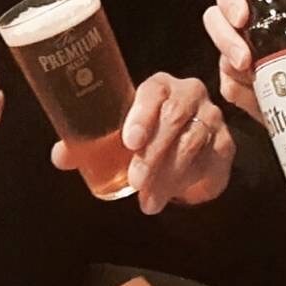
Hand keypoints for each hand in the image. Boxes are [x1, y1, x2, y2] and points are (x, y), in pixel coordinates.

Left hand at [52, 74, 233, 214]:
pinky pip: (209, 160)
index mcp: (160, 85)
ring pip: (192, 142)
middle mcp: (189, 94)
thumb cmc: (147, 134)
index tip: (128, 142)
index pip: (153, 90)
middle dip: (153, 152)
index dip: (141, 114)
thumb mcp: (119, 135)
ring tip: (148, 199)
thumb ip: (89, 143)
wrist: (189, 150)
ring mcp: (211, 118)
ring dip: (168, 174)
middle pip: (175, 116)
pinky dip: (188, 181)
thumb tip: (61, 156)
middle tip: (135, 181)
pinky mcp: (225, 144)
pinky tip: (172, 195)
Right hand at [202, 0, 285, 125]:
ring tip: (254, 77)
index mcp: (270, 6)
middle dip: (223, 38)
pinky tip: (258, 96)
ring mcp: (241, 59)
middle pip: (214, 19)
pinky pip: (229, 88)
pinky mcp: (242, 88)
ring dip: (232, 67)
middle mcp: (250, 28)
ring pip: (219, 56)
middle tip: (244, 58)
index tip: (242, 16)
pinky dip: (242, 93)